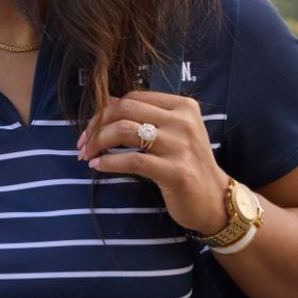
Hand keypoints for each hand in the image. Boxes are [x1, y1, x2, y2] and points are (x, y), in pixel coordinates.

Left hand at [79, 90, 229, 232]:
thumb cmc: (185, 163)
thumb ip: (144, 116)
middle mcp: (184, 121)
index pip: (132, 98)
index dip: (104, 112)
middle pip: (124, 110)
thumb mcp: (171, 133)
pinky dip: (107, 162)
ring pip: (124, 131)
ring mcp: (182, 146)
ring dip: (97, 143)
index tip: (89, 130)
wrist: (214, 199)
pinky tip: (97, 166)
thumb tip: (107, 103)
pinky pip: (132, 160)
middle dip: (96, 126)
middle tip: (83, 144)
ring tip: (86, 155)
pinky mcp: (177, 171)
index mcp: (183, 106)